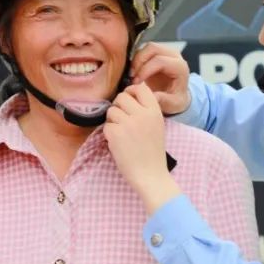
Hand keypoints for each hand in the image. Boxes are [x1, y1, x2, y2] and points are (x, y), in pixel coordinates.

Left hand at [105, 84, 180, 213]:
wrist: (151, 175)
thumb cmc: (153, 152)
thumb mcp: (157, 126)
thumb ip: (146, 110)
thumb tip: (130, 94)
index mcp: (154, 111)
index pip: (140, 88)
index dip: (131, 91)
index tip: (128, 99)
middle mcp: (142, 114)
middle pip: (122, 97)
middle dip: (118, 107)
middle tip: (121, 120)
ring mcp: (128, 123)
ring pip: (111, 111)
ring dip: (112, 121)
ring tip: (121, 134)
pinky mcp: (116, 134)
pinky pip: (106, 126)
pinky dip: (109, 135)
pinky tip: (118, 144)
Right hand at [130, 42, 190, 115]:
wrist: (177, 95)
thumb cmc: (176, 99)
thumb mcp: (172, 104)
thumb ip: (163, 100)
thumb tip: (151, 96)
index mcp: (180, 67)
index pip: (160, 61)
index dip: (145, 70)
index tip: (137, 83)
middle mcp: (174, 56)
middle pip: (153, 48)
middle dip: (139, 61)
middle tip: (133, 76)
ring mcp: (165, 52)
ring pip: (146, 47)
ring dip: (136, 60)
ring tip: (132, 75)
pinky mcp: (156, 53)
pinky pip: (143, 50)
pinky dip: (136, 60)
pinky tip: (134, 73)